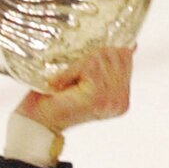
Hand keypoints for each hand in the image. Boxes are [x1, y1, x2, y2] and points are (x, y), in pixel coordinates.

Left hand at [16, 47, 133, 133]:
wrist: (37, 121)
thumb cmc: (54, 100)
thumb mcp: (83, 79)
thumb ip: (105, 66)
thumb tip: (130, 46)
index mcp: (121, 98)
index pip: (125, 57)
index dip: (101, 52)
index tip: (82, 65)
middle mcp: (120, 100)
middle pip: (114, 54)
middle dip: (90, 56)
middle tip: (72, 74)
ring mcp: (111, 99)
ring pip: (100, 57)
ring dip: (79, 64)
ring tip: (67, 80)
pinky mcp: (97, 96)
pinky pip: (89, 65)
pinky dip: (71, 70)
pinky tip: (60, 82)